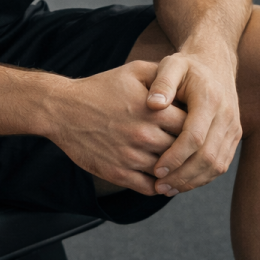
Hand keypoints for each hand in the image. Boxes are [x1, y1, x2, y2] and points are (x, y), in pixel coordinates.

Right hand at [51, 62, 186, 194]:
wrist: (62, 110)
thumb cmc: (99, 88)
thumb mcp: (133, 71)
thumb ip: (162, 75)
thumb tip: (186, 81)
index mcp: (153, 111)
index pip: (192, 126)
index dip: (197, 127)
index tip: (197, 128)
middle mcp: (145, 135)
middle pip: (183, 152)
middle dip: (189, 151)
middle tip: (194, 151)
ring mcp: (131, 157)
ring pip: (169, 173)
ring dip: (176, 171)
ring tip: (180, 167)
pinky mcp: (118, 174)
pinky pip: (150, 188)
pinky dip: (159, 186)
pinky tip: (161, 178)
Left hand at [146, 49, 241, 196]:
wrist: (215, 62)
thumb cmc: (186, 66)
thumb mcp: (171, 65)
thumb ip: (162, 82)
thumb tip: (153, 104)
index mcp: (209, 99)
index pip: (194, 137)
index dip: (175, 156)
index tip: (155, 169)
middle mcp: (226, 116)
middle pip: (207, 156)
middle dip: (182, 175)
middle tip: (158, 186)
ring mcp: (233, 128)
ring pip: (216, 165)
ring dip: (192, 181)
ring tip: (166, 189)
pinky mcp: (234, 137)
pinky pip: (221, 164)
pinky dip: (202, 177)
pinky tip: (181, 183)